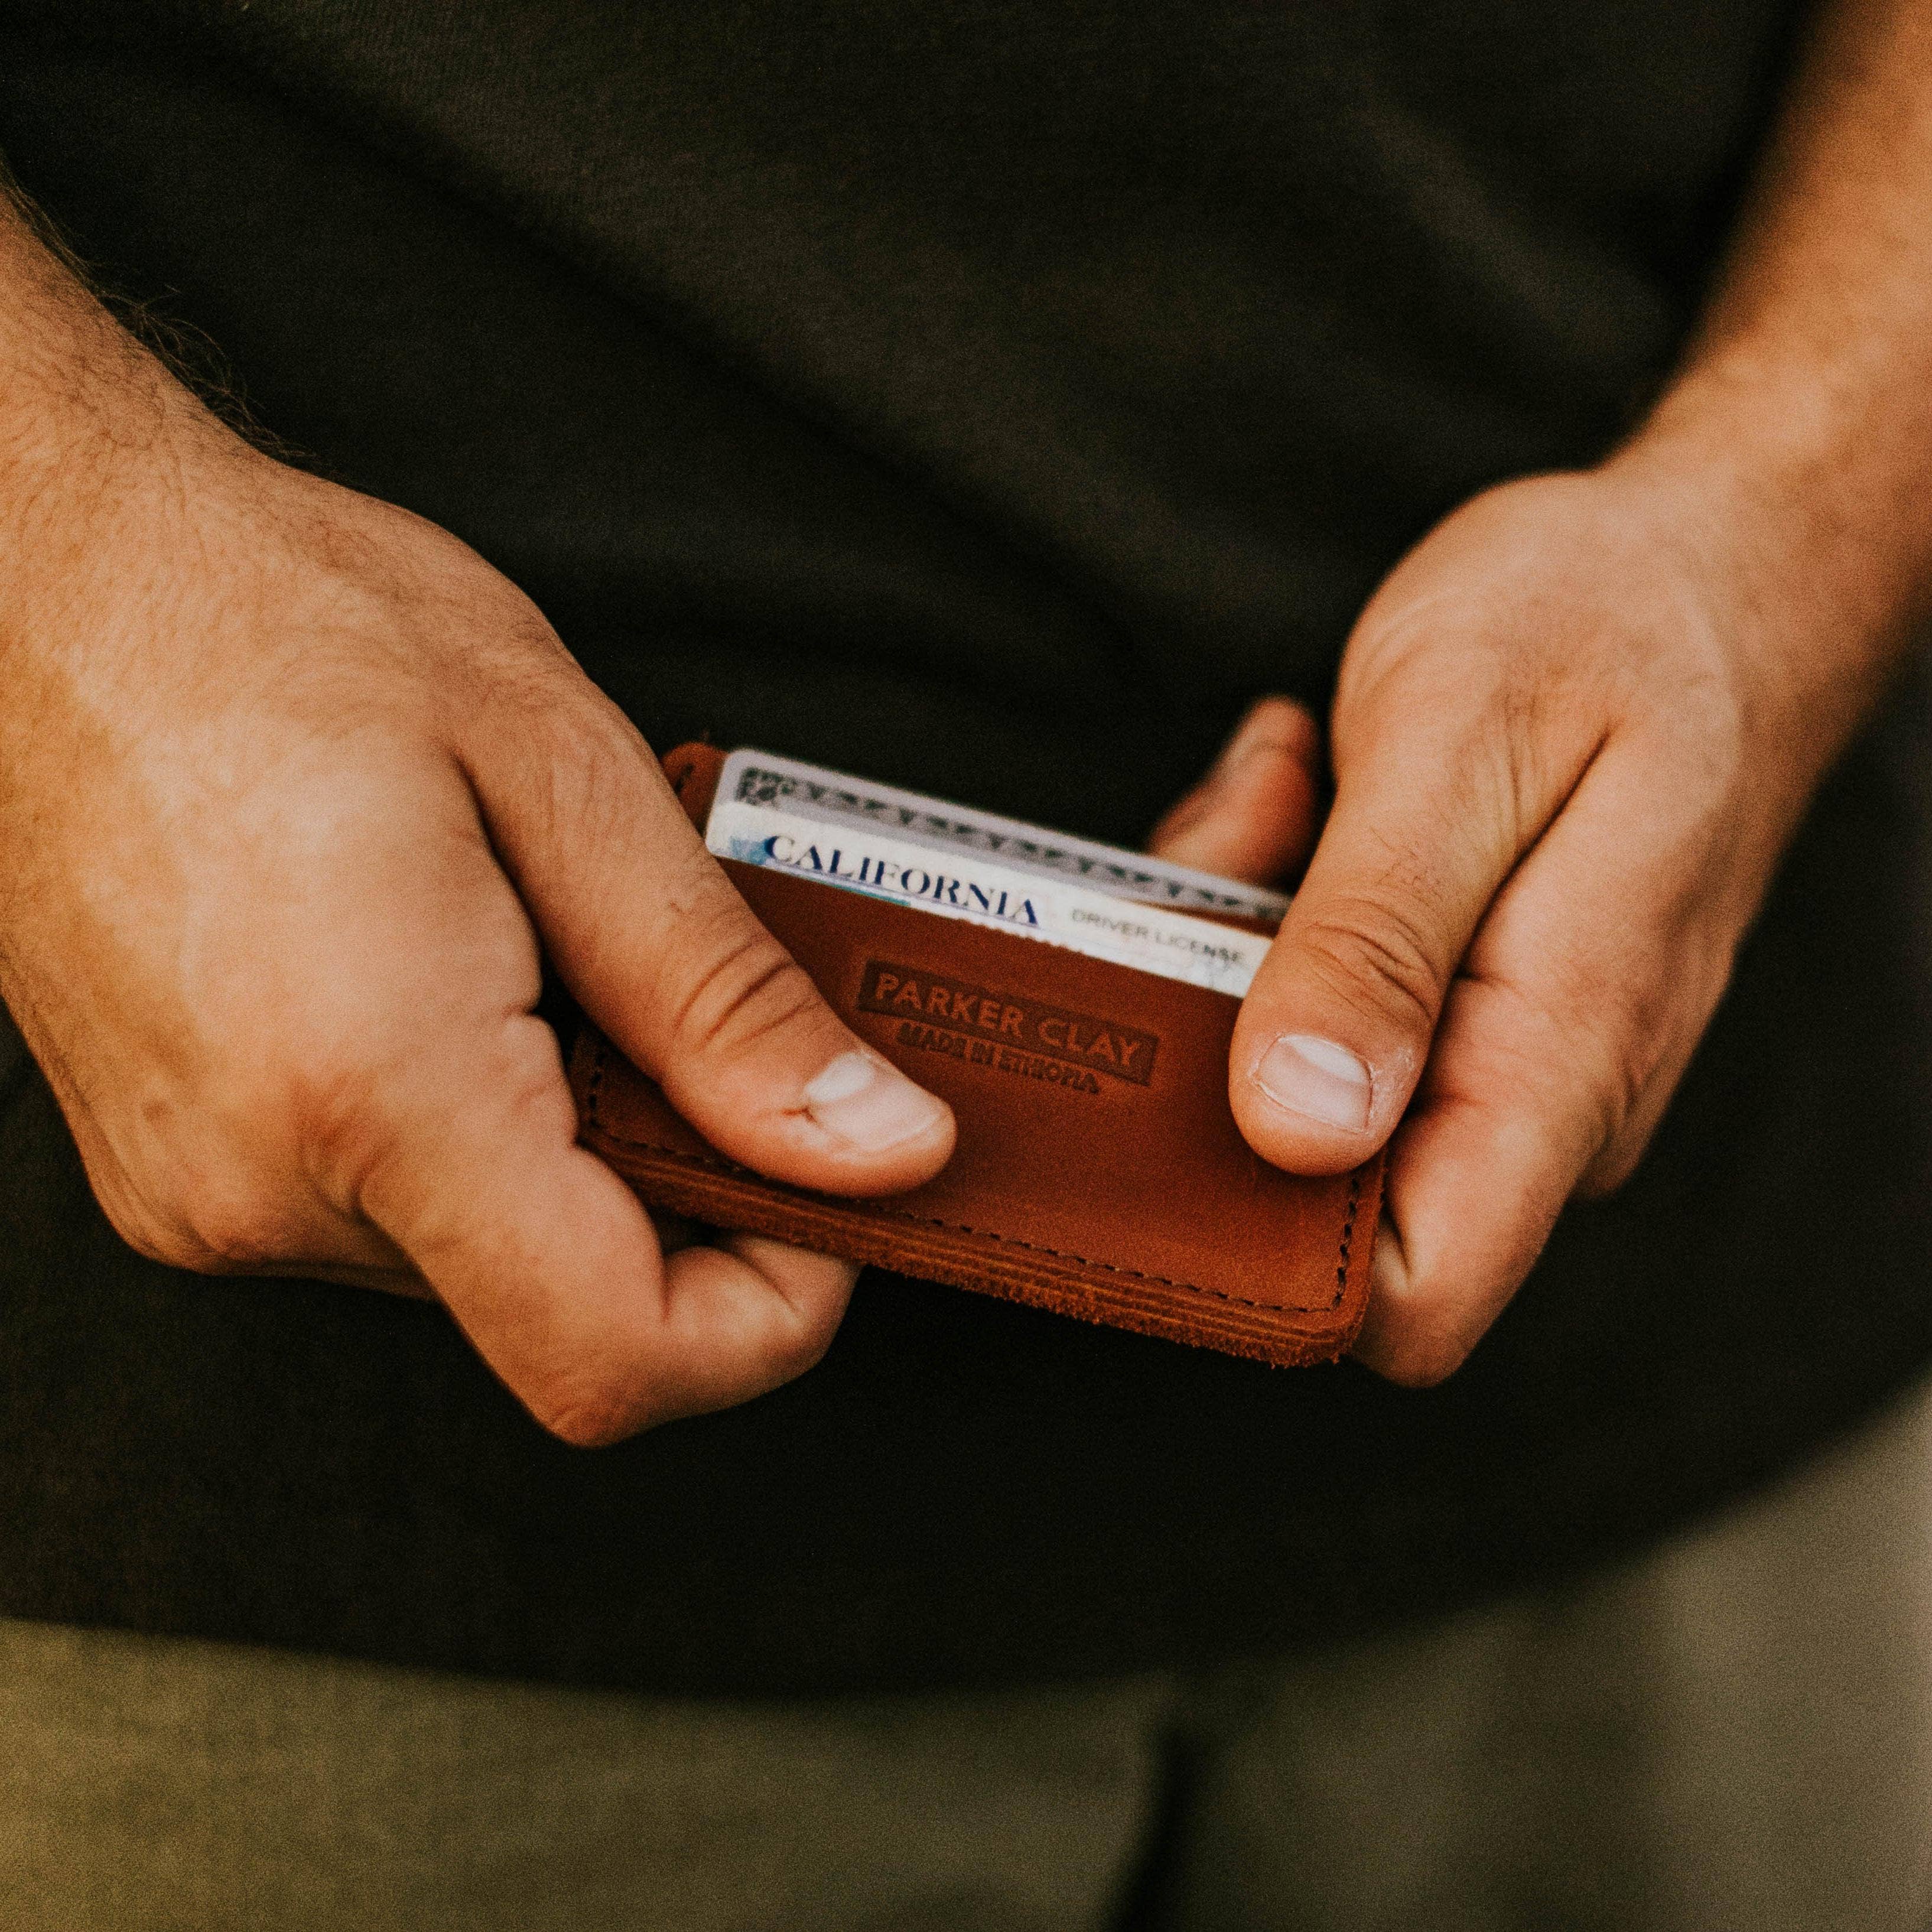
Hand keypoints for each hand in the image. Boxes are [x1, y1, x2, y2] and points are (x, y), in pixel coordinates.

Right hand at [0, 398, 953, 1444]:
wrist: (45, 583)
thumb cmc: (281, 623)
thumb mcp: (564, 775)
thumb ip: (725, 1001)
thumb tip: (878, 1147)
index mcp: (374, 1085)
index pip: (619, 1354)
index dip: (774, 1308)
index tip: (835, 1182)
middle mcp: (265, 1186)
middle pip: (571, 1309)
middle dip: (685, 1189)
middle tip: (694, 1011)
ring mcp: (208, 1193)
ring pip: (491, 1265)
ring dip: (581, 1144)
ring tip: (552, 963)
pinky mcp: (186, 1171)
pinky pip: (400, 1213)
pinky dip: (488, 1131)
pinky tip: (472, 986)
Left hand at [1152, 465, 1863, 1383]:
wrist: (1711, 570)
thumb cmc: (1604, 624)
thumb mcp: (1458, 745)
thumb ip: (1376, 943)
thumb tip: (1295, 1129)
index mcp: (1557, 1060)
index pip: (1414, 1296)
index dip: (1269, 1260)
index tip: (1170, 1107)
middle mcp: (1537, 1092)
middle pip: (1312, 1189)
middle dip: (1218, 1039)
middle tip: (1241, 853)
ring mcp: (1501, 1052)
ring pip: (1296, 1083)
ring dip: (1244, 942)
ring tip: (1290, 789)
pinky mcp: (1464, 1004)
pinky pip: (1322, 1009)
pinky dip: (1280, 909)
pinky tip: (1309, 793)